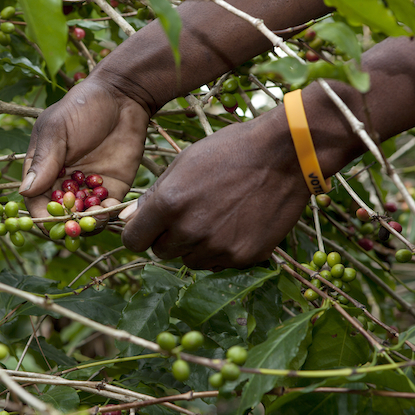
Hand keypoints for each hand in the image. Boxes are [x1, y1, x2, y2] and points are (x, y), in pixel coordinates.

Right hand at [19, 79, 149, 227]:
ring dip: (88, 223)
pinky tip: (109, 208)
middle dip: (67, 224)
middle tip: (76, 225)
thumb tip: (24, 192)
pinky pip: (107, 210)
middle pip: (60, 215)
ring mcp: (88, 188)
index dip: (42, 216)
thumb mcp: (57, 130)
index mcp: (43, 170)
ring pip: (84, 218)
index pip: (36, 202)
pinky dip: (107, 214)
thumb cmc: (82, 107)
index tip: (51, 223)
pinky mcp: (113, 188)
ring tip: (94, 216)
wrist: (123, 96)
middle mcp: (63, 184)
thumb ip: (44, 161)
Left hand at [120, 115, 310, 270]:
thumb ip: (153, 196)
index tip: (149, 227)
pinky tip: (236, 224)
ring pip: (190, 260)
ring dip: (195, 245)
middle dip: (168, 237)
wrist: (284, 154)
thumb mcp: (182, 163)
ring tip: (216, 217)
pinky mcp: (244, 257)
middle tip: (190, 215)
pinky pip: (219, 263)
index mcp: (168, 204)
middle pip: (161, 252)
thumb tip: (130, 218)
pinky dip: (222, 249)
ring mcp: (218, 247)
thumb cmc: (229, 151)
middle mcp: (189, 230)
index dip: (139, 233)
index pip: (133, 241)